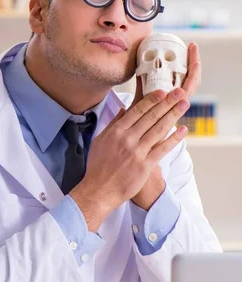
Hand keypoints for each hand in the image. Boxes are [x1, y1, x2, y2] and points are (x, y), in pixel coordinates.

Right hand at [70, 88, 189, 230]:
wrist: (99, 190)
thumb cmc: (97, 166)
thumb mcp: (100, 141)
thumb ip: (113, 124)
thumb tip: (124, 110)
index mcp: (115, 132)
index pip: (137, 111)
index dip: (151, 100)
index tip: (162, 92)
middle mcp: (127, 139)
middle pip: (150, 117)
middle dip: (167, 103)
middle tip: (179, 92)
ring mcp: (137, 152)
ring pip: (159, 130)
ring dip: (173, 115)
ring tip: (184, 105)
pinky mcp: (145, 165)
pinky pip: (162, 149)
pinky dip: (174, 139)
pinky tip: (183, 130)